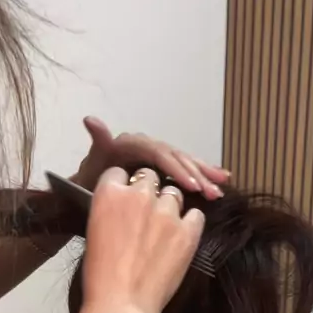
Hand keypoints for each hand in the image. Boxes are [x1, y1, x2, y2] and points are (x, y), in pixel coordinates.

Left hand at [73, 117, 229, 199]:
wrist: (92, 189)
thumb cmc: (91, 178)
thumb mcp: (94, 160)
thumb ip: (99, 141)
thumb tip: (90, 119)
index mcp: (135, 144)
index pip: (161, 154)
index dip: (178, 169)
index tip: (192, 186)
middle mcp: (150, 146)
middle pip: (177, 157)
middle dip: (197, 175)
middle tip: (212, 193)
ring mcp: (158, 156)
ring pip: (185, 162)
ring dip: (205, 174)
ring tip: (221, 188)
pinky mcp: (165, 166)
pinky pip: (186, 168)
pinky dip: (204, 173)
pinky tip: (222, 179)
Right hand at [82, 168, 204, 312]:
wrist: (122, 304)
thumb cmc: (102, 277)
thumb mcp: (94, 232)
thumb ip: (110, 210)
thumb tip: (122, 207)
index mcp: (110, 194)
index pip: (121, 173)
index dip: (124, 186)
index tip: (126, 200)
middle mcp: (140, 195)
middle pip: (150, 177)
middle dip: (149, 192)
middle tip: (146, 215)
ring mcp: (167, 213)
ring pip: (174, 193)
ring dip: (170, 205)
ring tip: (164, 228)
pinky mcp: (188, 231)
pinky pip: (196, 214)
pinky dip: (191, 222)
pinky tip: (183, 235)